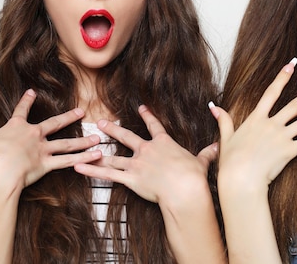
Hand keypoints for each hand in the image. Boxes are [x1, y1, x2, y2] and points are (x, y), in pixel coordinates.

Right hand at [0, 89, 101, 190]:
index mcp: (16, 128)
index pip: (21, 111)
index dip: (27, 101)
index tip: (32, 92)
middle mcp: (33, 136)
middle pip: (54, 123)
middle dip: (68, 116)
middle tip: (81, 110)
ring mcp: (43, 149)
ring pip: (67, 143)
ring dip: (83, 140)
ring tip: (98, 137)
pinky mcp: (48, 164)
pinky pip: (69, 161)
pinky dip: (84, 159)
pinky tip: (98, 155)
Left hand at [74, 105, 215, 204]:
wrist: (184, 188)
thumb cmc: (193, 176)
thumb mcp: (201, 161)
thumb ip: (207, 153)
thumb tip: (218, 146)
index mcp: (164, 144)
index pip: (154, 126)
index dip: (148, 116)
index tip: (142, 108)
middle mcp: (147, 150)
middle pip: (126, 136)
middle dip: (113, 129)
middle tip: (101, 122)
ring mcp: (137, 163)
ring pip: (113, 155)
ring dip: (98, 150)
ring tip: (85, 144)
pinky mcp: (130, 178)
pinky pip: (107, 173)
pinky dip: (92, 169)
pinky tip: (78, 165)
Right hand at [211, 58, 296, 191]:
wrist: (240, 180)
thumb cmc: (231, 161)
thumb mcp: (225, 138)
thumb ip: (223, 120)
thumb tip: (213, 106)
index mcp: (256, 119)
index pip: (271, 92)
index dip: (282, 77)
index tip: (291, 64)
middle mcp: (272, 125)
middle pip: (295, 104)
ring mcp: (282, 138)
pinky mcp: (290, 151)